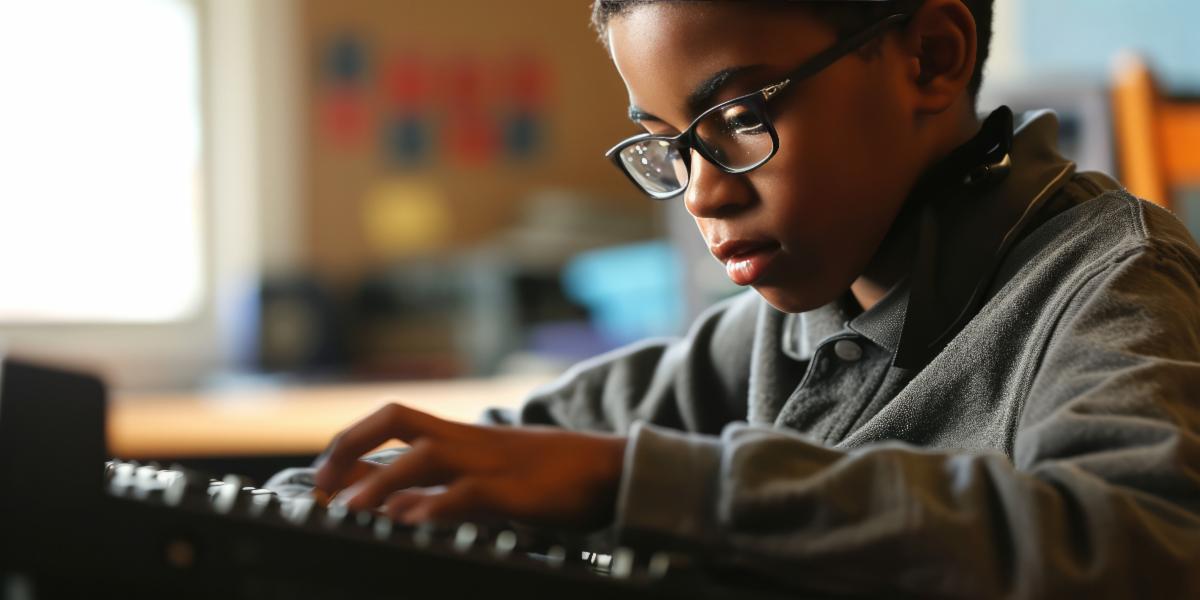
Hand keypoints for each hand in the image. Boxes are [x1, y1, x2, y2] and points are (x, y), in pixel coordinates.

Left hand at [313, 403, 626, 528]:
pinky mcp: (515, 490)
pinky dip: (437, 505)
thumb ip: (440, 485)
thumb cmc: (547, 474)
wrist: (609, 469)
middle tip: (321, 485)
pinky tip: (412, 522)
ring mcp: (490, 462)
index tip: (323, 474)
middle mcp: (467, 440)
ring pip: (426, 455)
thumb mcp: (485, 474)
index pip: (394, 417)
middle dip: (351, 445)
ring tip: (352, 508)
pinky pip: (469, 492)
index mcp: (460, 434)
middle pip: (398, 420)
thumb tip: (391, 505)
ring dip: (383, 480)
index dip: (351, 439)